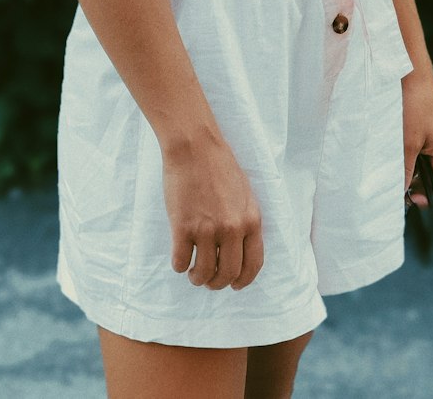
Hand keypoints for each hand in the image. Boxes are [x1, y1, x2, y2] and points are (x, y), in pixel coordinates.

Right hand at [162, 134, 264, 290]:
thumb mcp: (245, 194)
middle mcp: (232, 229)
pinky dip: (179, 265)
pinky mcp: (183, 227)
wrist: (195, 146)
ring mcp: (207, 229)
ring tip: (193, 273)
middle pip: (228, 274)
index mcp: (251, 220)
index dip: (243, 281)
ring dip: (198, 278)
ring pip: (204, 273)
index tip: (234, 284)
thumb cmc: (219, 165)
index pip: (253, 264)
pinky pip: (180, 262)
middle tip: (209, 280)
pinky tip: (180, 257)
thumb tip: (240, 249)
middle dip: (217, 283)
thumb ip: (245, 221)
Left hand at [402, 69, 432, 206]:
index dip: (427, 199)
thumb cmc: (414, 106)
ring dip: (406, 171)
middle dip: (413, 186)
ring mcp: (432, 142)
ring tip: (389, 166)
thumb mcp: (407, 143)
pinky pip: (415, 155)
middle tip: (392, 183)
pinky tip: (389, 153)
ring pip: (421, 168)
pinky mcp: (422, 134)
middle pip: (432, 182)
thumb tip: (399, 194)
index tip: (406, 196)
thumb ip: (404, 170)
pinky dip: (403, 158)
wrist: (410, 73)